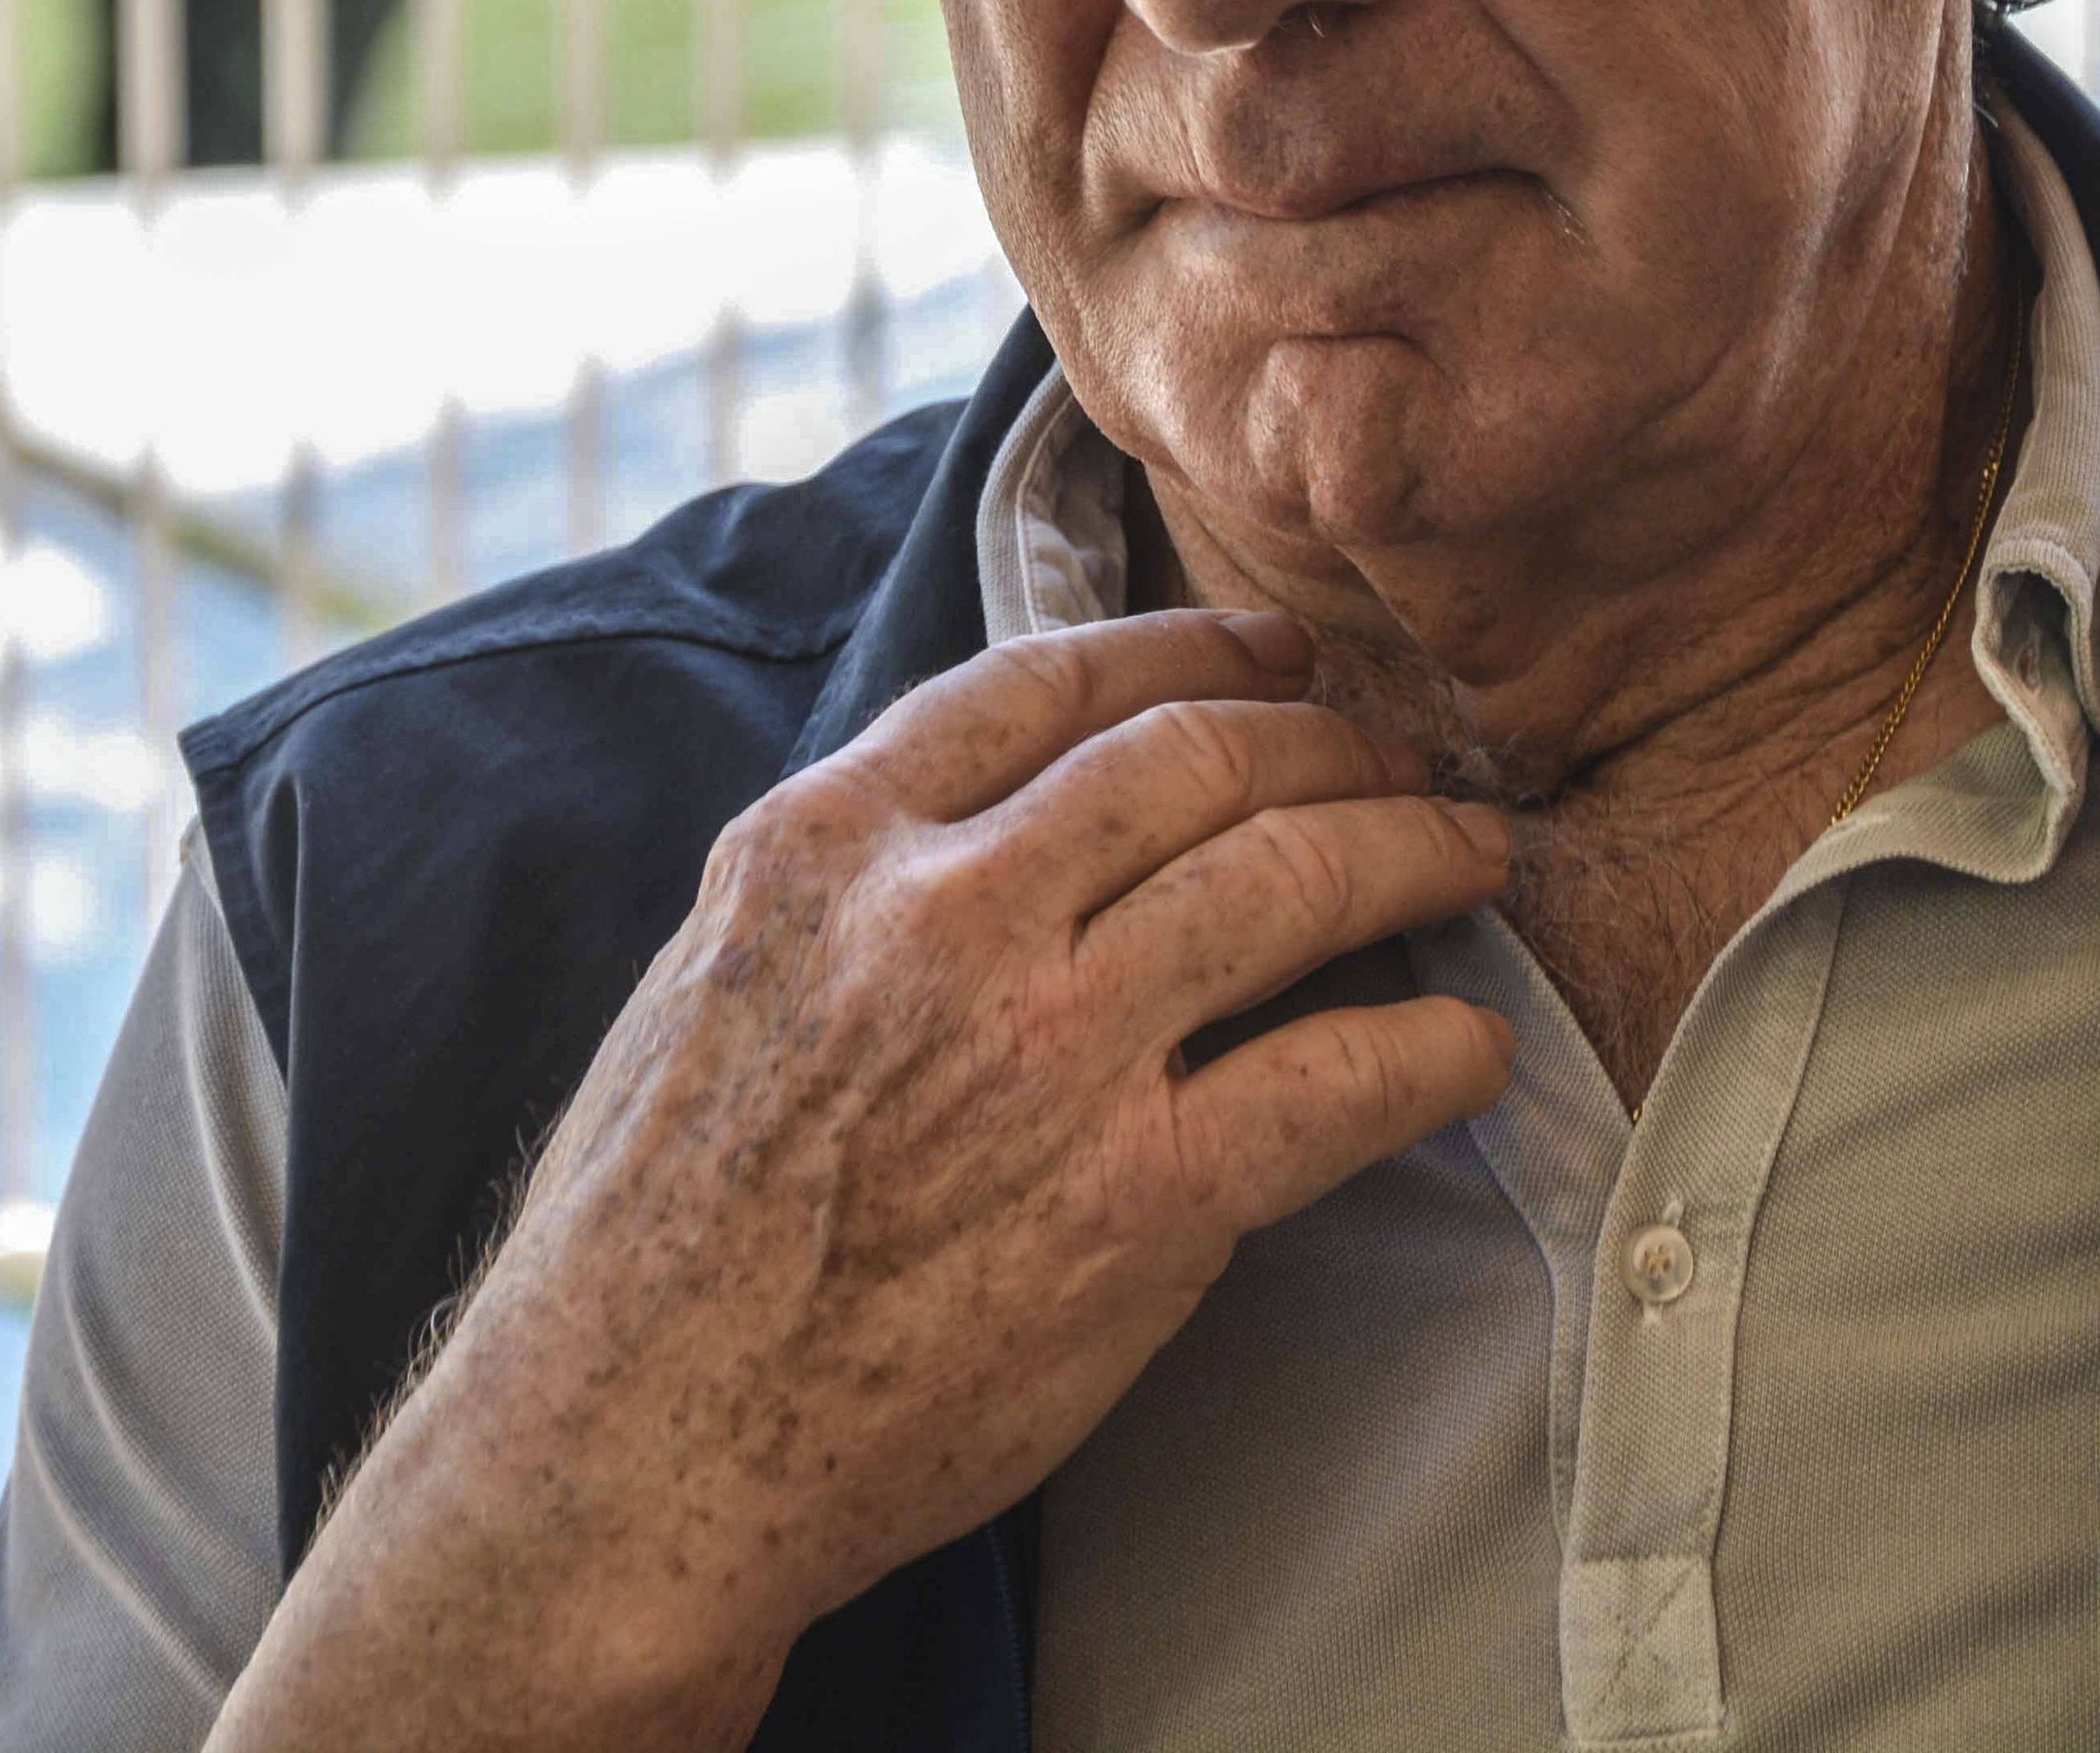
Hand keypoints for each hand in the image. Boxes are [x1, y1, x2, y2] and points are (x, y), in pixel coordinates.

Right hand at [205, 608, 1514, 1752]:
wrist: (628, 1452)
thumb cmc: (654, 1226)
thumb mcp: (713, 969)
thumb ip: (855, 867)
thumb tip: (1000, 803)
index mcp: (829, 842)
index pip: (1051, 676)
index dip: (1194, 646)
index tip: (1274, 650)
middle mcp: (944, 915)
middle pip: (1196, 756)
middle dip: (1327, 735)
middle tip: (1395, 750)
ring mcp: (1047, 1052)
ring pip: (1287, 878)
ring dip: (1409, 846)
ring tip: (1471, 849)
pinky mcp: (1132, 1203)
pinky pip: (1333, 1082)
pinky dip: (1428, 1050)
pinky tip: (1471, 1044)